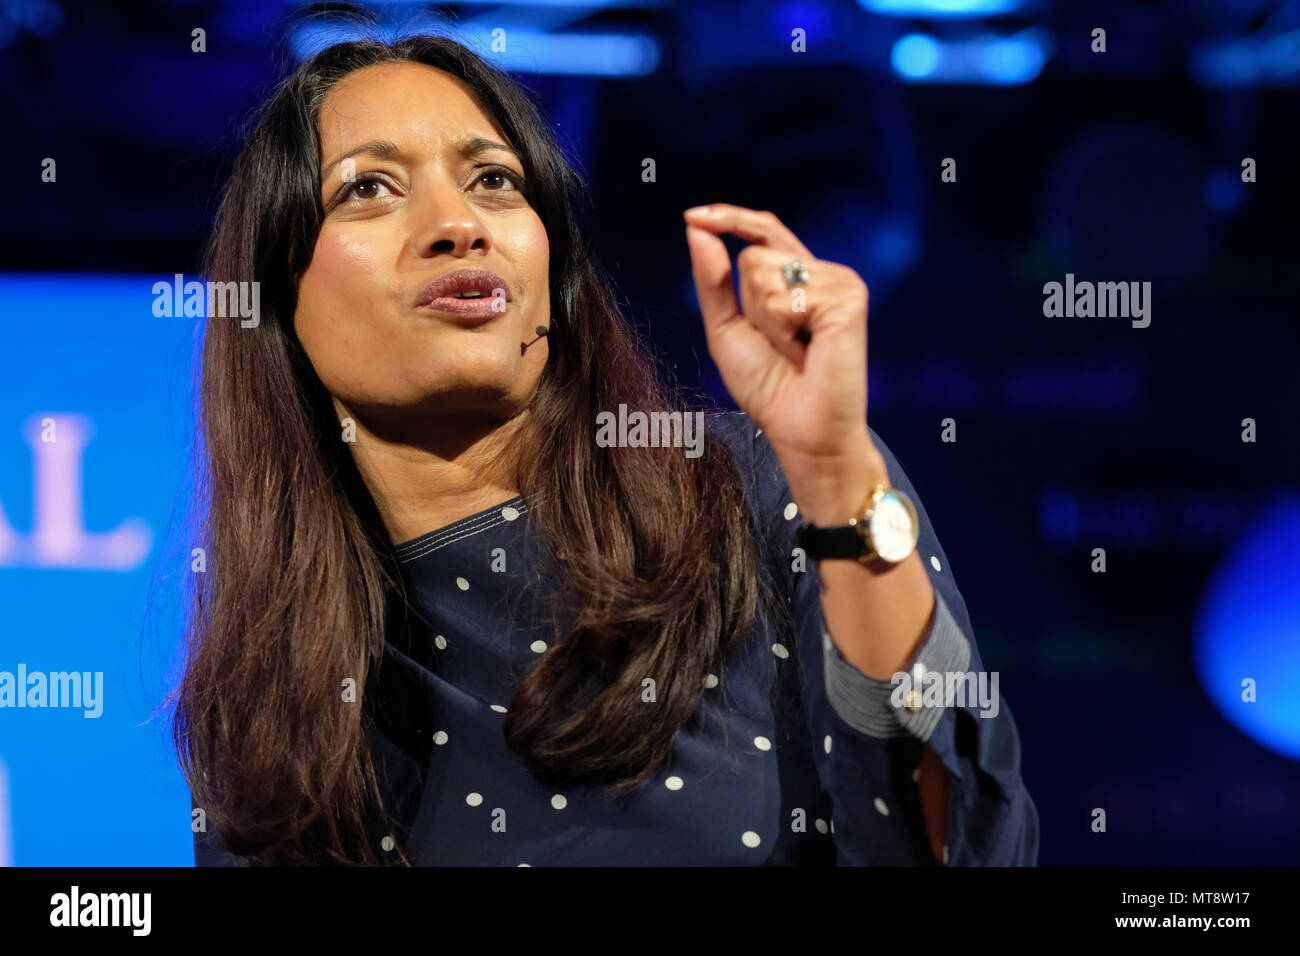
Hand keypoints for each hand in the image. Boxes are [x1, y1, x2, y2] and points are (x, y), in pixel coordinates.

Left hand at [683, 203, 885, 523]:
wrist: (803, 432)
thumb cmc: (770, 389)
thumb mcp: (727, 331)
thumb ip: (712, 282)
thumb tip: (697, 228)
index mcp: (800, 277)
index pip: (765, 230)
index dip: (730, 218)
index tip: (693, 215)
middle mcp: (825, 273)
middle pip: (755, 255)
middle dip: (749, 306)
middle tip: (780, 346)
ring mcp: (841, 283)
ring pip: (766, 271)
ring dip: (766, 322)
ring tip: (795, 352)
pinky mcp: (848, 299)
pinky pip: (786, 295)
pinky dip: (782, 330)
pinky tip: (807, 352)